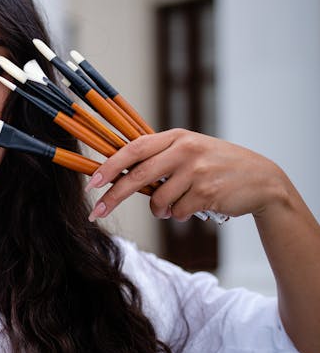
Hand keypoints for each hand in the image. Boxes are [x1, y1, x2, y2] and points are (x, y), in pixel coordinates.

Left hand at [86, 129, 290, 222]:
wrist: (261, 180)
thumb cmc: (218, 166)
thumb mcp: (190, 152)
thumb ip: (160, 159)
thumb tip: (121, 176)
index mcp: (176, 137)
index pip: (134, 148)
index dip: (110, 165)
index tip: (92, 182)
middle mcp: (185, 150)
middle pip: (138, 176)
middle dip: (113, 196)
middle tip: (96, 211)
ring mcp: (197, 171)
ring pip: (159, 201)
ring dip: (160, 211)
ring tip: (175, 205)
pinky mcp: (207, 192)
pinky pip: (178, 213)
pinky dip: (180, 215)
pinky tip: (195, 205)